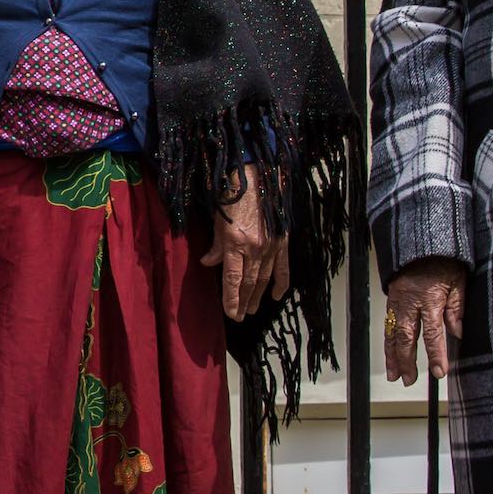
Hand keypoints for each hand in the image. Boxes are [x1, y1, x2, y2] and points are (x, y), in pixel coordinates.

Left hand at [200, 167, 291, 322]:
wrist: (258, 176)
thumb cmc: (232, 196)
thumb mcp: (217, 220)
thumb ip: (215, 245)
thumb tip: (208, 263)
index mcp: (234, 243)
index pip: (232, 279)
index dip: (231, 299)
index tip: (230, 314)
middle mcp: (254, 248)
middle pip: (249, 283)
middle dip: (244, 302)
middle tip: (240, 316)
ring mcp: (270, 246)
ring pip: (265, 278)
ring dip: (258, 296)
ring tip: (252, 309)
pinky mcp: (283, 241)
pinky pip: (284, 268)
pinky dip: (282, 283)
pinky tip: (277, 296)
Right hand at [384, 257, 468, 383]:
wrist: (421, 241)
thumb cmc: (444, 261)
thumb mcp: (458, 281)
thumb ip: (457, 308)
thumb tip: (458, 333)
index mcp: (430, 298)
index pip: (433, 333)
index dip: (436, 355)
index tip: (439, 372)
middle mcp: (410, 302)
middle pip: (406, 338)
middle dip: (407, 361)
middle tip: (408, 380)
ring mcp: (397, 301)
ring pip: (392, 333)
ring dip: (392, 356)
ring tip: (394, 375)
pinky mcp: (391, 299)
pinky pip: (388, 324)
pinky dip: (388, 342)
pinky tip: (390, 354)